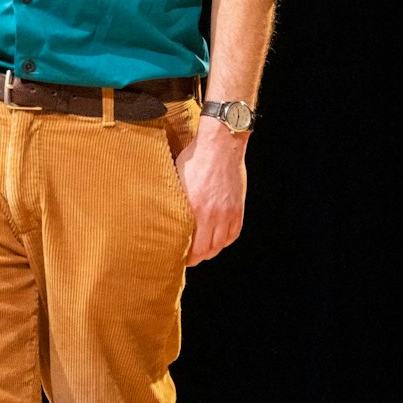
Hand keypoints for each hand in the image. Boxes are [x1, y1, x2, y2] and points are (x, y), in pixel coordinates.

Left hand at [175, 114, 247, 265]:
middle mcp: (214, 215)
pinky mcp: (238, 206)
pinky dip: (226, 239)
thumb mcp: (177, 180)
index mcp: (196, 210)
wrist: (221, 144)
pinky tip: (219, 238)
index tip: (180, 257)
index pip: (194, 248)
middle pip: (208, 250)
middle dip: (198, 257)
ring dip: (212, 250)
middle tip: (190, 257)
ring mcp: (229, 211)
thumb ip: (175, 202)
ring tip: (203, 249)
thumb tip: (163, 216)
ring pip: (222, 244)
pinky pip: (234, 232)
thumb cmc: (195, 158)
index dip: (187, 257)